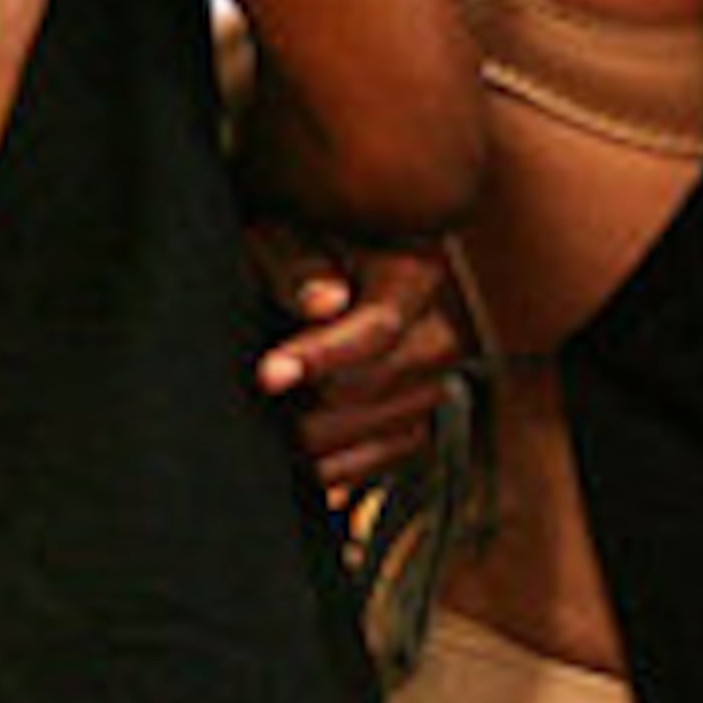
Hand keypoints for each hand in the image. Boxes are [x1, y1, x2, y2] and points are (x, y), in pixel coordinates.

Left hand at [251, 233, 468, 497]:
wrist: (320, 263)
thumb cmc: (297, 245)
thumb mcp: (287, 239)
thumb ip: (301, 269)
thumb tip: (324, 303)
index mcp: (415, 272)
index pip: (378, 327)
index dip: (321, 356)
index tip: (268, 375)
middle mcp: (440, 326)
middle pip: (380, 385)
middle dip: (314, 400)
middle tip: (262, 400)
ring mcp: (437, 375)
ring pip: (389, 428)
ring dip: (326, 439)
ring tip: (277, 425)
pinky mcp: (424, 411)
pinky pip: (395, 452)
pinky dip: (349, 464)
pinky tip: (307, 457)